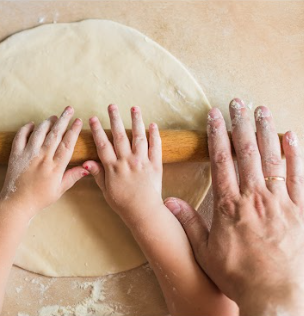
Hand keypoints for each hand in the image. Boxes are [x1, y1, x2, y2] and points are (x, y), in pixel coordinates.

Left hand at [0, 106, 87, 216]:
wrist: (16, 203)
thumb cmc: (39, 199)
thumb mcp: (59, 190)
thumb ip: (72, 176)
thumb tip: (87, 167)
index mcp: (55, 167)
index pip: (67, 144)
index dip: (73, 131)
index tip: (78, 121)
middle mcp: (42, 158)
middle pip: (55, 134)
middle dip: (63, 119)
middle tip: (69, 109)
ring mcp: (28, 155)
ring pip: (39, 132)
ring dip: (47, 122)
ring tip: (54, 116)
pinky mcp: (16, 155)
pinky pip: (20, 136)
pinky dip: (26, 128)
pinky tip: (32, 124)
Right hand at [83, 104, 162, 224]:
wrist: (144, 212)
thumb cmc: (122, 203)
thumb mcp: (105, 190)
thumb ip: (98, 174)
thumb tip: (86, 161)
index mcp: (113, 167)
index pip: (103, 144)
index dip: (97, 130)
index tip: (93, 118)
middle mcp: (127, 161)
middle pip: (119, 136)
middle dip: (115, 119)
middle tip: (112, 105)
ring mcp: (142, 162)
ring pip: (139, 137)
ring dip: (136, 121)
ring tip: (134, 108)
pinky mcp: (155, 165)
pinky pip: (156, 147)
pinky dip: (155, 135)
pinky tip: (152, 125)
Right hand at [165, 99, 303, 314]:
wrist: (274, 294)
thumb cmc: (237, 273)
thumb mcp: (205, 251)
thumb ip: (188, 223)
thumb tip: (169, 201)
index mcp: (229, 205)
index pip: (221, 161)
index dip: (217, 135)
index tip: (213, 115)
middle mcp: (254, 198)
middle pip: (246, 153)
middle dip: (240, 124)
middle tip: (236, 102)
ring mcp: (279, 202)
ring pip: (272, 159)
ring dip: (265, 132)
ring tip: (261, 110)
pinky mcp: (299, 210)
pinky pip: (298, 177)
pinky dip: (295, 155)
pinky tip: (291, 136)